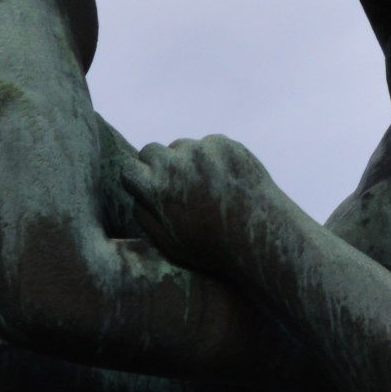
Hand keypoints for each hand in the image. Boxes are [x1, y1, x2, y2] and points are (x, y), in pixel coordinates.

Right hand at [124, 133, 272, 271]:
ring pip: (180, 147)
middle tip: (171, 184)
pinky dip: (211, 159)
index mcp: (158, 189)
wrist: (261, 235)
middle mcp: (176, 163)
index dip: (137, 179)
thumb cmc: (212, 247)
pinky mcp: (224, 144)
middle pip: (151, 151)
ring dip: (184, 161)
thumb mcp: (169, 243)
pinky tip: (224, 181)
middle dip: (156, 166)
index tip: (146, 188)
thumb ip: (145, 216)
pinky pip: (207, 146)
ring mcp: (202, 150)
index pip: (129, 168)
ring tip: (203, 187)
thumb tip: (135, 193)